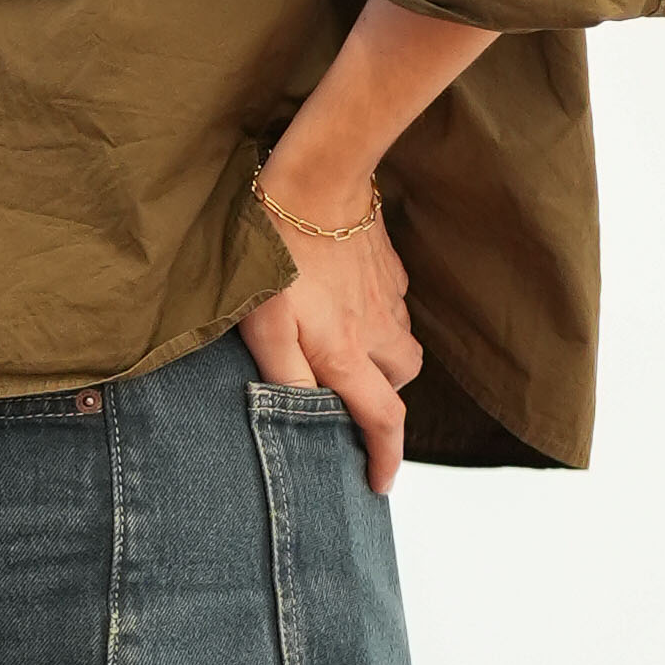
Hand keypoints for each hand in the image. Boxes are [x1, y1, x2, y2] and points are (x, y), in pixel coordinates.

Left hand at [242, 165, 424, 495]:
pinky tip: (346, 296)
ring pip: (401, 341)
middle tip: (347, 394)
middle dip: (381, 394)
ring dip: (381, 353)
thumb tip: (300, 418)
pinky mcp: (388, 264)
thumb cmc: (276, 254)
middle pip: (400, 380)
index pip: (381, 420)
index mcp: (345, 352)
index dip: (384, 459)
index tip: (379, 484)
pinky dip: (378, 311)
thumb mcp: (263, 323)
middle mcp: (377, 330)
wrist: (314, 180)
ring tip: (343, 344)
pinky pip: (394, 301)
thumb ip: (284, 377)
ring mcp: (388, 295)